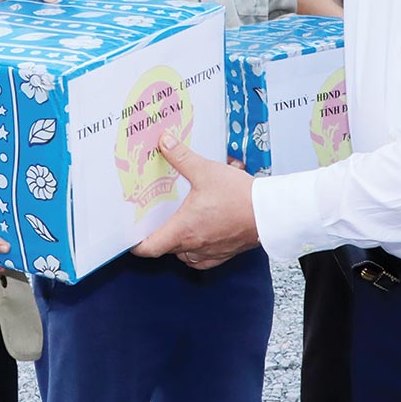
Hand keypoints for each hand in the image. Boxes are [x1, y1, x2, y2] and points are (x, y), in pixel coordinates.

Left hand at [131, 135, 259, 268]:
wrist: (271, 212)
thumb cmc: (239, 196)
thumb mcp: (206, 171)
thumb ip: (182, 157)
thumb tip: (164, 142)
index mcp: (184, 229)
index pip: (150, 247)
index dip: (136, 245)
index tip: (130, 237)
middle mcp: (193, 246)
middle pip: (165, 249)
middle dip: (157, 237)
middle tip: (153, 222)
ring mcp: (209, 252)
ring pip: (183, 255)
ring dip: (177, 244)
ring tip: (176, 226)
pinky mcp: (224, 254)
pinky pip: (201, 259)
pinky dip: (195, 251)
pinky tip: (199, 236)